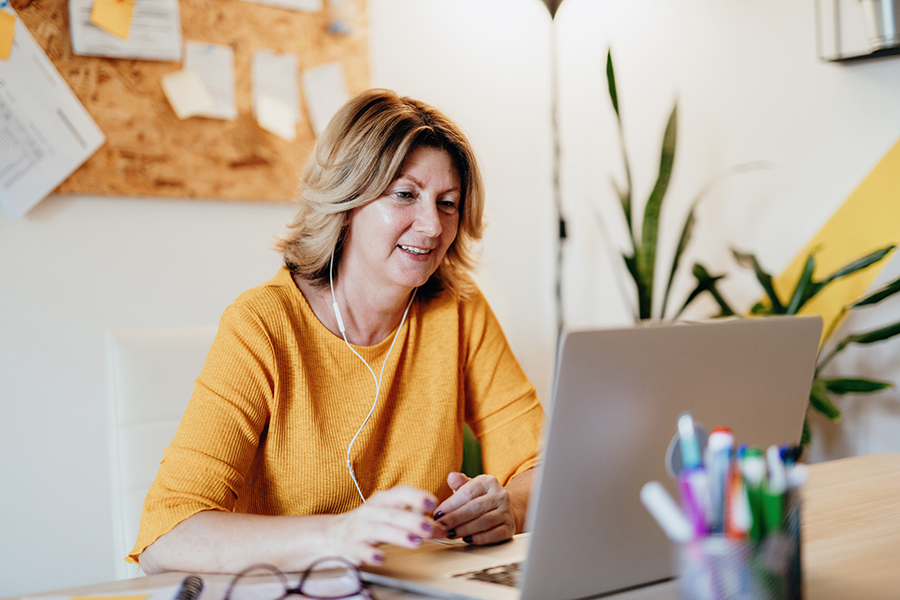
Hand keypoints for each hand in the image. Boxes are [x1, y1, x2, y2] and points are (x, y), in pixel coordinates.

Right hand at [326, 486, 441, 565]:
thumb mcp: (389, 511)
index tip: (433, 502)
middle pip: (394, 514)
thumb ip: (412, 511)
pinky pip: (361, 550)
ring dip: (399, 536)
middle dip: (414, 520)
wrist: (333, 535)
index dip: (417, 496)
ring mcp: (361, 529)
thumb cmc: (369, 522)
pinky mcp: (352, 547)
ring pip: (381, 530)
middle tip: (432, 529)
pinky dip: (370, 554)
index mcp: (383, 500)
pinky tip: (381, 558)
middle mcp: (372, 512)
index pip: (401, 493)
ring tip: (416, 542)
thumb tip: (438, 515)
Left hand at [432, 472, 513, 544]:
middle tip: (441, 526)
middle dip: (455, 518)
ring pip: (484, 522)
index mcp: (488, 482)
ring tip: (451, 533)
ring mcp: (506, 512)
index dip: (451, 504)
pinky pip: (494, 535)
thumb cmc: (479, 499)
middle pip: (475, 508)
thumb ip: (459, 483)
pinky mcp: (509, 528)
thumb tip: (451, 476)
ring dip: (465, 529)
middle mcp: (500, 495)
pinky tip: (467, 539)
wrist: (500, 510)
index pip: (468, 492)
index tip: (438, 514)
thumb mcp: (468, 487)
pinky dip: (479, 538)